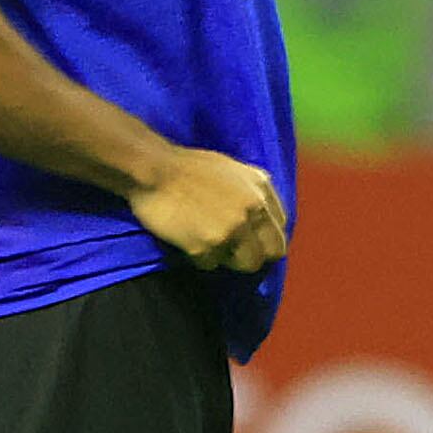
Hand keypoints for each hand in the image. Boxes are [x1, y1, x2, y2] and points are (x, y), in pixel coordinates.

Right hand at [130, 149, 287, 272]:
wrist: (153, 170)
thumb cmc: (190, 167)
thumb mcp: (235, 171)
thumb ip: (254, 193)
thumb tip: (265, 217)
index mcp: (261, 190)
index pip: (280, 232)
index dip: (264, 239)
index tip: (250, 240)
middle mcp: (252, 211)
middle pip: (268, 254)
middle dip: (252, 255)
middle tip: (232, 250)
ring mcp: (231, 231)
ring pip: (243, 264)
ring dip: (227, 258)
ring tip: (208, 241)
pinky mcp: (206, 246)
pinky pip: (211, 265)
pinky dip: (200, 257)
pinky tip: (188, 239)